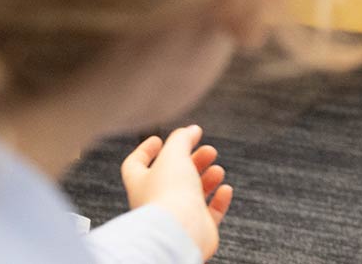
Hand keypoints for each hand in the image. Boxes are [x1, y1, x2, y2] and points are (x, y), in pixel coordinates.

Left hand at [121, 125, 233, 257]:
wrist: (179, 232)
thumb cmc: (169, 194)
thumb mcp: (173, 154)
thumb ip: (182, 138)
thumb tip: (192, 129)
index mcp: (141, 183)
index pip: (136, 164)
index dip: (145, 150)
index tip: (160, 139)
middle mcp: (156, 201)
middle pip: (174, 176)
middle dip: (192, 160)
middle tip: (209, 150)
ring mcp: (177, 216)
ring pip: (193, 194)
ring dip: (207, 178)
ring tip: (217, 169)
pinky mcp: (196, 229)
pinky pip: (209, 214)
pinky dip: (219, 200)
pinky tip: (226, 189)